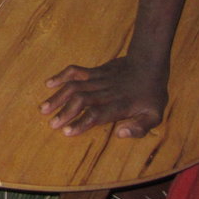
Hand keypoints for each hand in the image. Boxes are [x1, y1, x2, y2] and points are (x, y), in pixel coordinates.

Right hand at [40, 57, 167, 137]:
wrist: (148, 64)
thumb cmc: (151, 94)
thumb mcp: (155, 115)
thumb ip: (140, 128)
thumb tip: (119, 135)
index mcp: (119, 105)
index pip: (96, 114)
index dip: (81, 122)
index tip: (66, 132)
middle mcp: (105, 92)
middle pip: (81, 101)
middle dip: (64, 112)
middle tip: (51, 123)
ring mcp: (98, 79)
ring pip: (74, 86)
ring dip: (58, 97)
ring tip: (43, 108)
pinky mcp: (94, 70)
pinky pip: (75, 71)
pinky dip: (61, 76)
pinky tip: (49, 84)